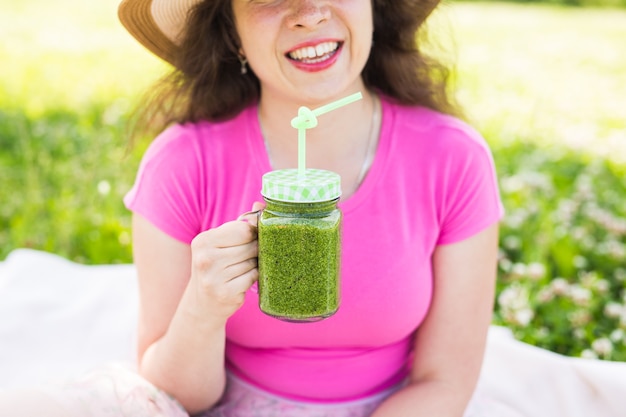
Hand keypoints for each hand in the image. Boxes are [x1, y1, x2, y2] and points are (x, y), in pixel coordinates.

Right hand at [188, 203, 262, 321]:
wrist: (202, 304)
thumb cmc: (216, 267)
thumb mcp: (221, 243)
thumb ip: (241, 224)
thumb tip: (261, 206)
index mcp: (203, 241)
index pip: (243, 229)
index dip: (254, 233)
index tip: (252, 239)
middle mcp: (205, 258)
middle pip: (250, 246)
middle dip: (255, 250)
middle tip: (247, 257)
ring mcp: (214, 278)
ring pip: (253, 262)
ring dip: (254, 265)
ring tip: (242, 269)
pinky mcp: (226, 293)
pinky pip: (253, 277)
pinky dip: (252, 278)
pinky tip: (242, 281)